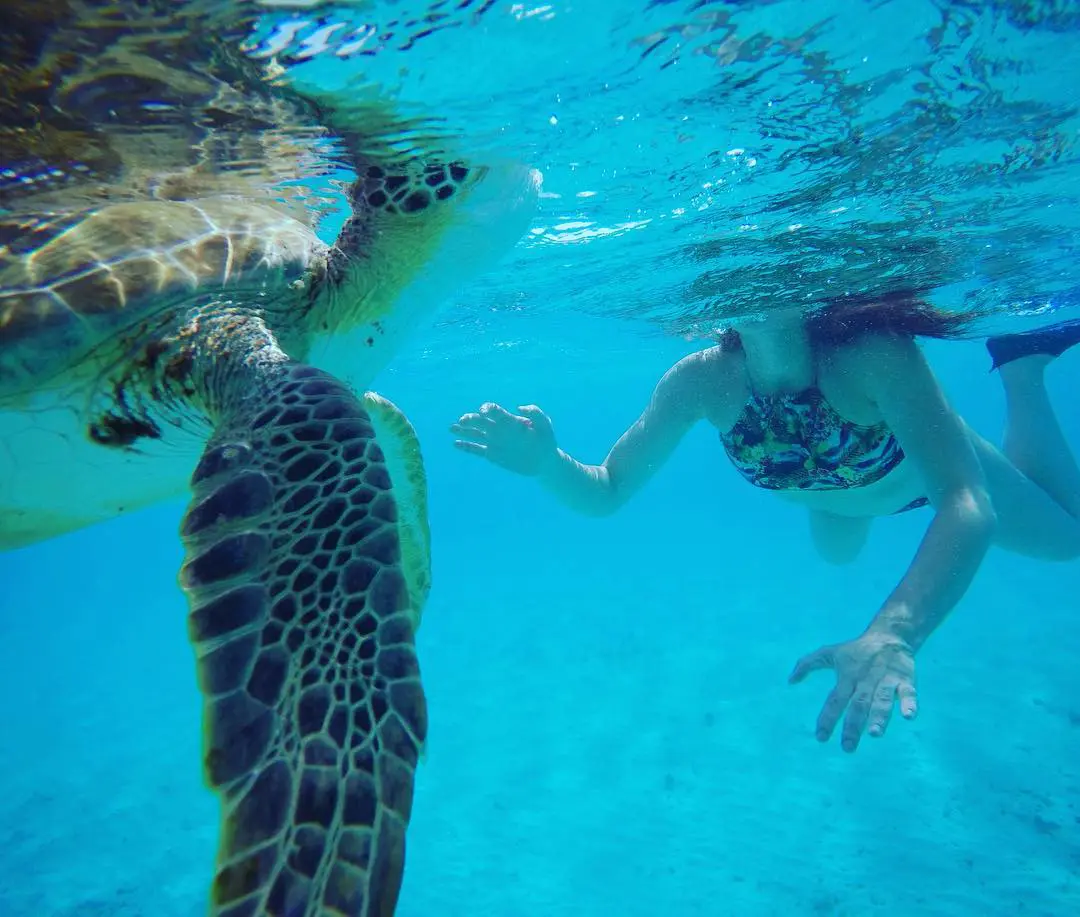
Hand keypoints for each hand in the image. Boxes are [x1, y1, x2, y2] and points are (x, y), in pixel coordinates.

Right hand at [450, 402, 558, 476]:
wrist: (545, 461)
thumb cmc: (546, 440)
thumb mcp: (545, 425)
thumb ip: (535, 413)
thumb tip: (519, 407)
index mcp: (510, 420)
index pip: (495, 411)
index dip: (487, 408)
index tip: (483, 411)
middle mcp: (499, 430)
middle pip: (481, 422)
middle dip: (471, 420)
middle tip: (462, 420)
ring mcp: (495, 442)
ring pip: (475, 434)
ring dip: (463, 431)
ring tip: (451, 428)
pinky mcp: (493, 454)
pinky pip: (477, 450)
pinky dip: (466, 447)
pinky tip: (456, 444)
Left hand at [788, 630, 916, 752]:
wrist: (889, 635)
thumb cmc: (856, 649)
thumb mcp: (829, 653)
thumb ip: (807, 664)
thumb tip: (790, 680)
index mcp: (846, 677)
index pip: (834, 700)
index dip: (827, 718)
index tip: (820, 738)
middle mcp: (865, 681)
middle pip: (858, 705)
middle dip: (853, 727)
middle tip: (848, 748)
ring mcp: (886, 680)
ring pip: (882, 701)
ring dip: (879, 717)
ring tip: (875, 734)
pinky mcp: (905, 679)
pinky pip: (908, 693)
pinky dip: (909, 704)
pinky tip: (908, 716)